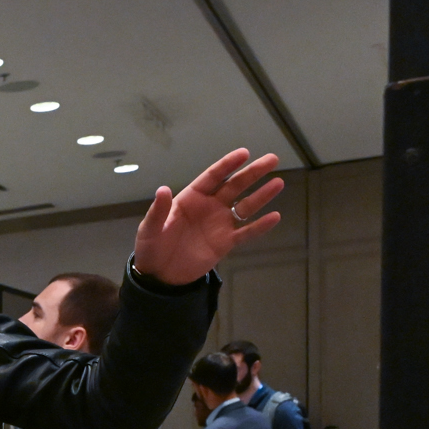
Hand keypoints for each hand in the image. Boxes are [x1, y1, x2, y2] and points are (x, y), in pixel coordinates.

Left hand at [133, 148, 284, 285]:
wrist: (159, 275)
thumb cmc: (152, 247)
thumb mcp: (150, 229)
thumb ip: (158, 211)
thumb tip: (163, 190)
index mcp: (191, 198)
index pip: (213, 177)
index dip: (228, 164)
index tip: (244, 153)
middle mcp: (209, 207)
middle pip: (234, 186)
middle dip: (252, 173)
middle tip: (272, 159)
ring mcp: (219, 224)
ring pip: (245, 206)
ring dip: (261, 195)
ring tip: (278, 183)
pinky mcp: (225, 243)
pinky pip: (246, 233)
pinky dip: (260, 226)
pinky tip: (275, 216)